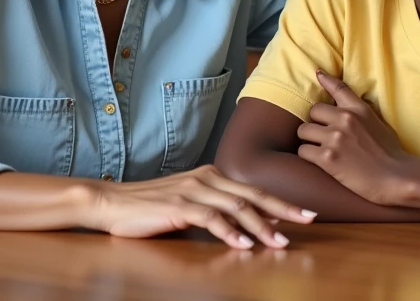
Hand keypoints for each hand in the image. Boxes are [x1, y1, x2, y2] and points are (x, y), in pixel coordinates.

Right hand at [93, 164, 314, 248]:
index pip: (254, 190)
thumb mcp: (188, 204)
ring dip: (261, 226)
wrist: (112, 202)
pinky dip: (230, 232)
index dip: (281, 202)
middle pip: (253, 195)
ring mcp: (193, 191)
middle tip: (308, 220)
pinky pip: (211, 219)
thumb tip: (248, 225)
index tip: (304, 213)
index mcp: (211, 175)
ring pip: (237, 207)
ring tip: (280, 242)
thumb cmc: (150, 207)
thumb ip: (216, 209)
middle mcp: (207, 178)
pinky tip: (243, 245)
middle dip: (283, 209)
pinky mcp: (179, 207)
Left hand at [296, 70, 412, 205]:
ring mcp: (335, 137)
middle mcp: (345, 119)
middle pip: (313, 112)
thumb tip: (353, 106)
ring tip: (319, 149)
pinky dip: (308, 156)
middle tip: (323, 135)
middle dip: (316, 123)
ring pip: (303, 131)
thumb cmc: (391, 154)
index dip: (325, 79)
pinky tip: (319, 161)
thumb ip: (363, 113)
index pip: (338, 88)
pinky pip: (303, 150)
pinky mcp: (327, 157)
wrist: (396, 178)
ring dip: (309, 140)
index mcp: (359, 110)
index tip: (318, 74)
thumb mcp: (381, 124)